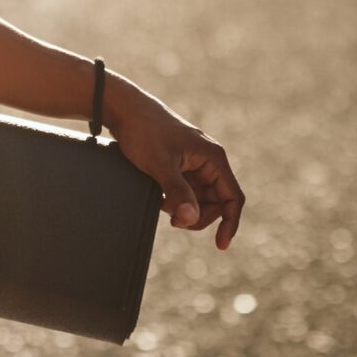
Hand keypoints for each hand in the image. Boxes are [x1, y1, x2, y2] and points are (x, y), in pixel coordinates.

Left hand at [107, 89, 245, 250]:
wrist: (124, 110)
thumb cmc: (144, 132)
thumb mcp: (160, 165)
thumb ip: (177, 192)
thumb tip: (192, 218)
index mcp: (213, 157)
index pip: (233, 198)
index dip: (230, 223)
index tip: (220, 245)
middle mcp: (209, 161)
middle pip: (216, 204)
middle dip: (197, 215)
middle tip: (173, 220)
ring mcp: (195, 164)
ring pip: (200, 200)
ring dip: (184, 208)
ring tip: (162, 201)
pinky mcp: (182, 166)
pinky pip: (187, 193)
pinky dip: (175, 200)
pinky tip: (159, 195)